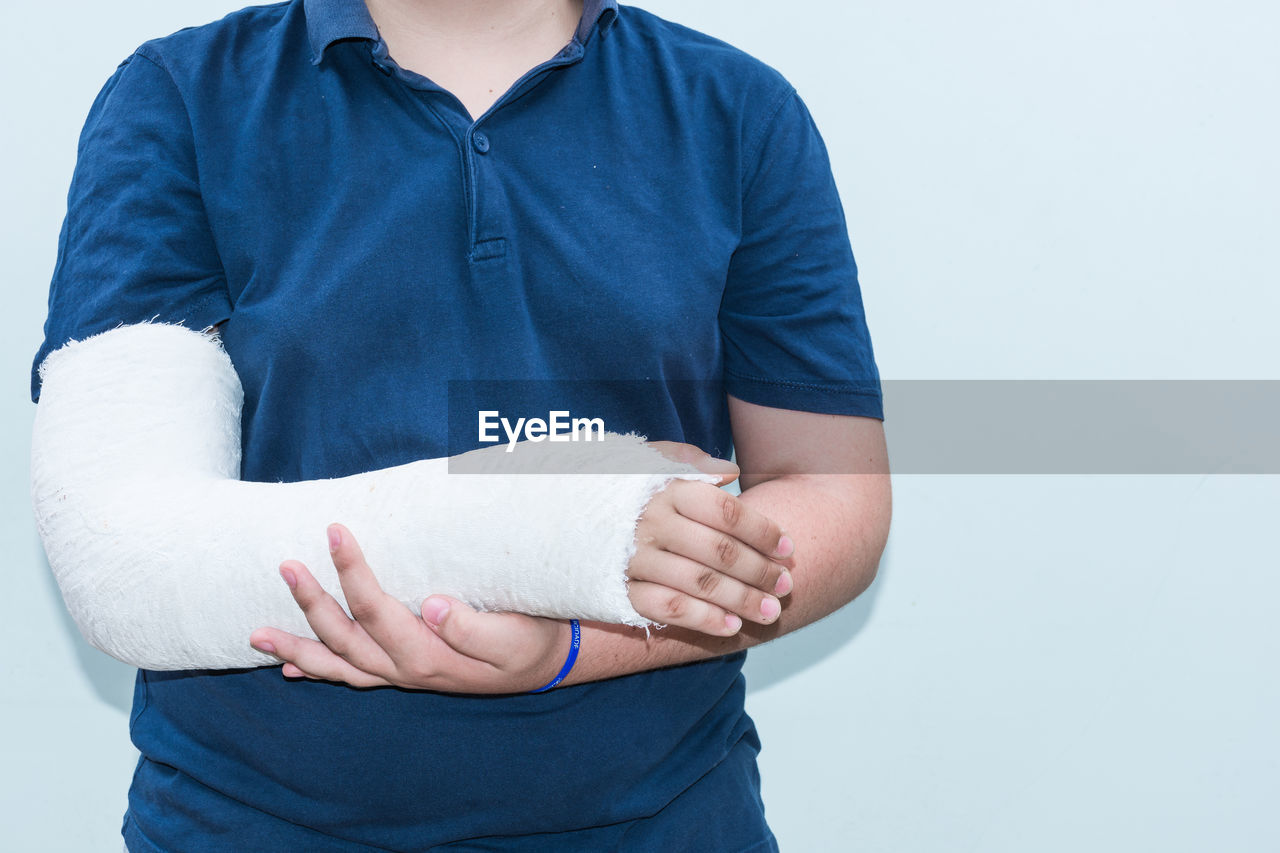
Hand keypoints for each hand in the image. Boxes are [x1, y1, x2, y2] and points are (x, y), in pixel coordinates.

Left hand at [249, 523, 569, 692]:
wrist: (548, 664)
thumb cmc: (532, 641)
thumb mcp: (515, 636)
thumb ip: (473, 627)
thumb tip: (431, 606)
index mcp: (427, 656)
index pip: (376, 610)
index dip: (351, 571)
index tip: (336, 531)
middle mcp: (405, 670)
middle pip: (344, 635)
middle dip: (311, 600)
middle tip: (285, 563)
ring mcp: (400, 675)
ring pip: (338, 662)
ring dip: (297, 646)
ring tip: (256, 635)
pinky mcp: (404, 673)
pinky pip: (352, 677)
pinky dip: (320, 672)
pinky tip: (293, 668)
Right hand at [631, 442, 795, 636]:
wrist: (558, 520)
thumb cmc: (616, 491)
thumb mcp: (647, 462)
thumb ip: (690, 462)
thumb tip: (731, 472)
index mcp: (665, 489)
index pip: (726, 512)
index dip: (763, 531)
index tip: (787, 547)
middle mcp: (651, 523)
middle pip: (720, 551)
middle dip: (760, 571)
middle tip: (786, 586)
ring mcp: (635, 558)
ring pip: (700, 583)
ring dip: (742, 600)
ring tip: (771, 612)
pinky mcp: (620, 589)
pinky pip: (669, 608)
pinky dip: (704, 620)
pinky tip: (731, 627)